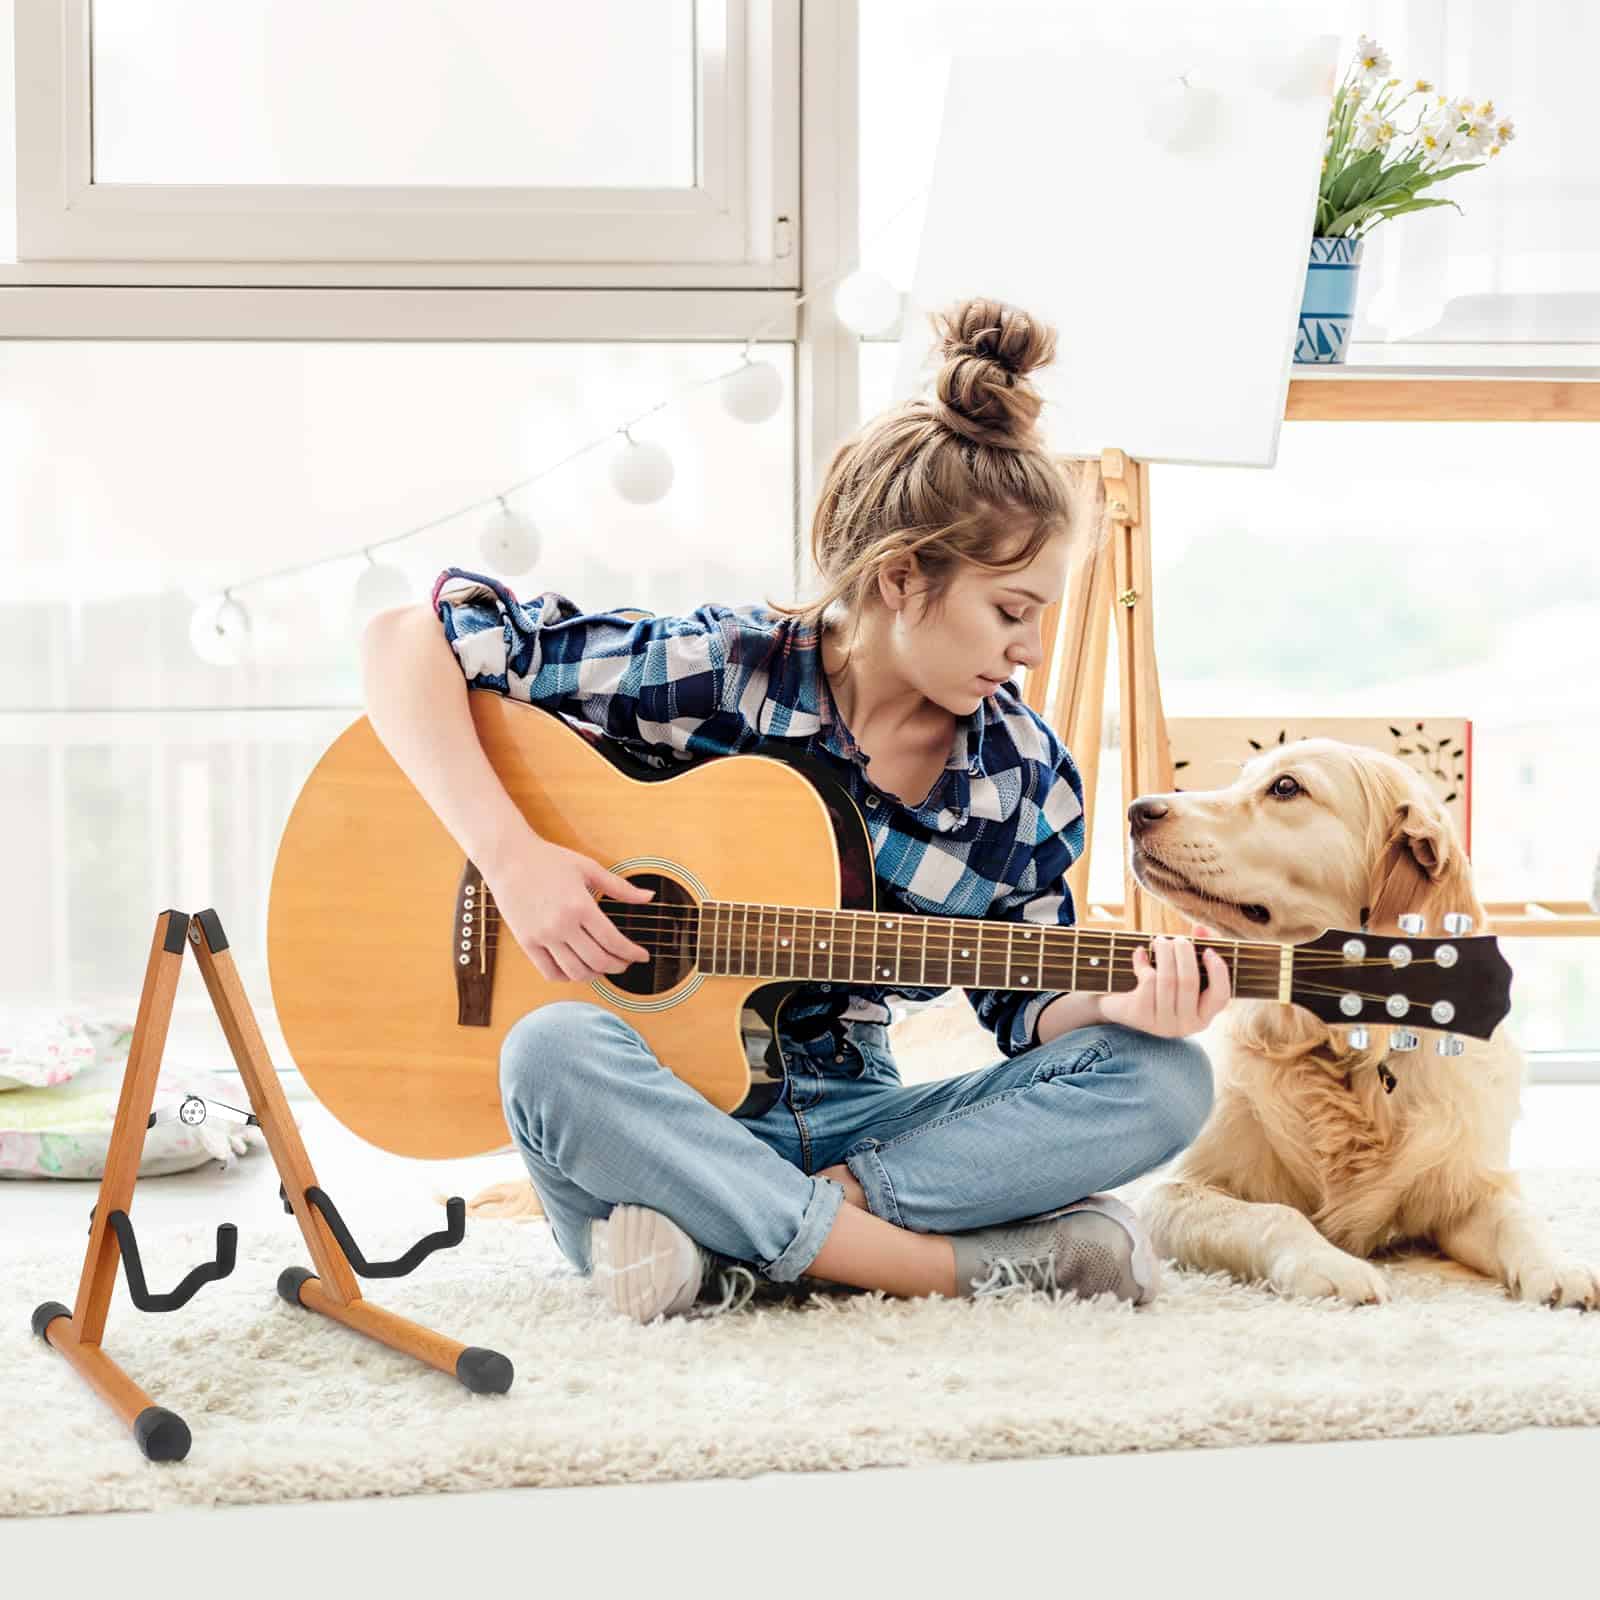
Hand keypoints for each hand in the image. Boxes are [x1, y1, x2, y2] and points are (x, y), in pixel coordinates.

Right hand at [488, 837, 655, 983]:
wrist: (509, 858)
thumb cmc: (549, 860)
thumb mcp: (589, 868)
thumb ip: (621, 887)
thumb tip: (649, 897)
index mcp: (581, 906)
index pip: (613, 941)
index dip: (632, 953)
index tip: (642, 956)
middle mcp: (562, 925)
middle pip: (598, 961)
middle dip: (618, 967)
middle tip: (626, 963)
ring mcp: (542, 936)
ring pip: (575, 972)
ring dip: (595, 975)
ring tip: (604, 967)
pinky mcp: (527, 942)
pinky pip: (550, 972)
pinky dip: (567, 977)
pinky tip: (578, 968)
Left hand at [1097, 922, 1230, 1037]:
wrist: (1117, 1006)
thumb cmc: (1156, 985)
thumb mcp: (1178, 970)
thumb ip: (1197, 949)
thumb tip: (1201, 929)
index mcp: (1202, 1016)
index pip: (1220, 997)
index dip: (1218, 972)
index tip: (1208, 950)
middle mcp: (1186, 1025)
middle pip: (1189, 982)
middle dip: (1184, 954)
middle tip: (1177, 938)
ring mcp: (1163, 1024)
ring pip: (1168, 980)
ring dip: (1164, 953)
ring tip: (1159, 940)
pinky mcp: (1141, 1017)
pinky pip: (1148, 982)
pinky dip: (1143, 963)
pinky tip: (1139, 954)